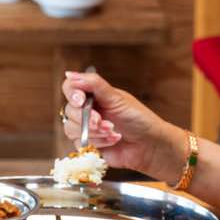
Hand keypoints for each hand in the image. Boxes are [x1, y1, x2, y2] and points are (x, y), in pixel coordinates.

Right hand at [61, 71, 184, 182]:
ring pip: (71, 129)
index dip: (72, 94)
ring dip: (94, 132)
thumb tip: (71, 74)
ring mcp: (86, 128)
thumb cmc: (138, 119)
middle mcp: (87, 110)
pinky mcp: (88, 145)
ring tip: (113, 131)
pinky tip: (113, 140)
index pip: (70, 88)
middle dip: (86, 118)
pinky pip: (80, 143)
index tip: (81, 101)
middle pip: (69, 110)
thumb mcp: (117, 98)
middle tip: (102, 121)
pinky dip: (98, 142)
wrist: (150, 145)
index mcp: (94, 95)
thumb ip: (94, 84)